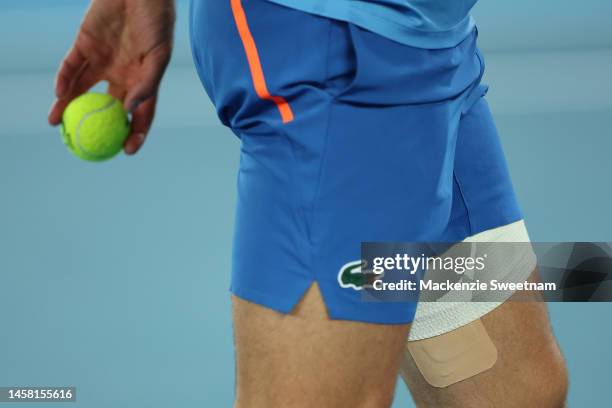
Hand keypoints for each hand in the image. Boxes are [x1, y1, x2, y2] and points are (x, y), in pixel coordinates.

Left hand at [48, 0, 174, 154]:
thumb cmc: (157, 23)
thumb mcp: (159, 56)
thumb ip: (147, 84)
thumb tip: (131, 110)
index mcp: (142, 81)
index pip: (138, 114)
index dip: (134, 134)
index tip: (126, 151)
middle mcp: (121, 76)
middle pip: (106, 108)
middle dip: (95, 127)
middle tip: (84, 143)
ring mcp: (101, 61)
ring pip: (82, 90)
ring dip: (68, 107)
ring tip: (57, 124)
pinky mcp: (84, 45)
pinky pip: (71, 66)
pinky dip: (63, 80)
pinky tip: (58, 95)